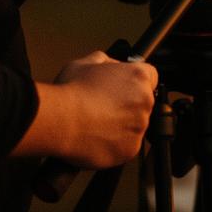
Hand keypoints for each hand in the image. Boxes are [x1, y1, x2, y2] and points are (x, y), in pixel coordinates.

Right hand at [14, 51, 157, 167]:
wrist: (61, 121)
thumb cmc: (71, 91)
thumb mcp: (87, 62)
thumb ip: (106, 61)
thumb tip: (110, 64)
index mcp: (138, 77)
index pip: (150, 76)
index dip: (135, 81)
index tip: (125, 87)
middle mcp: (144, 101)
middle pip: (143, 102)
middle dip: (128, 104)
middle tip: (106, 106)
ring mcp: (139, 127)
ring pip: (135, 125)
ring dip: (122, 125)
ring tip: (99, 122)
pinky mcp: (131, 150)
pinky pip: (127, 146)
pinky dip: (116, 144)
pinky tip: (98, 136)